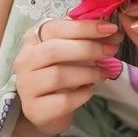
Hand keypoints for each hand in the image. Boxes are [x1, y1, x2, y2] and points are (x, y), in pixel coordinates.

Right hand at [13, 17, 121, 136]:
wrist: (47, 109)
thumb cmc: (61, 73)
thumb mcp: (71, 52)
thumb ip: (88, 40)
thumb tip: (113, 33)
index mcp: (32, 39)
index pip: (55, 27)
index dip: (84, 27)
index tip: (110, 28)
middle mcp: (24, 60)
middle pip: (54, 50)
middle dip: (88, 48)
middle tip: (111, 50)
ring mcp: (26, 86)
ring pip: (58, 75)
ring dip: (88, 73)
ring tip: (104, 73)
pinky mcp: (34, 109)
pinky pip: (62, 100)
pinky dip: (81, 94)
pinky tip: (89, 91)